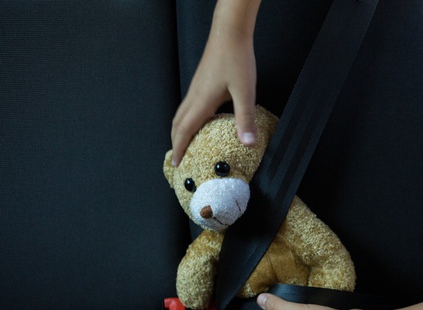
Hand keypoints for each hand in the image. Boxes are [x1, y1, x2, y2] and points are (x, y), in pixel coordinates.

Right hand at [170, 0, 260, 166]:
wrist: (230, 32)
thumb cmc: (236, 58)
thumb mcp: (245, 92)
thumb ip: (245, 119)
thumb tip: (247, 143)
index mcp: (201, 102)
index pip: (184, 131)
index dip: (179, 149)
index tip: (176, 164)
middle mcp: (194, 96)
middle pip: (178, 124)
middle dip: (175, 143)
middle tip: (176, 159)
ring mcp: (196, 88)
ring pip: (181, 114)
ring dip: (180, 131)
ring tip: (183, 144)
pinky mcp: (201, 82)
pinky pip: (189, 106)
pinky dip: (187, 120)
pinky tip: (199, 122)